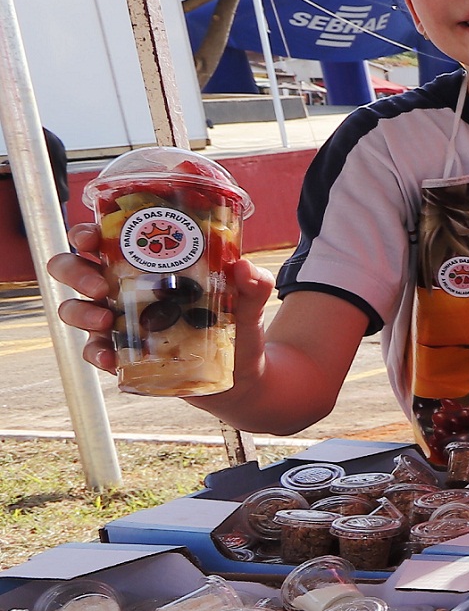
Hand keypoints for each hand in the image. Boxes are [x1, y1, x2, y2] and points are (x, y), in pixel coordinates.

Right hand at [47, 225, 273, 378]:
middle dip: (75, 271)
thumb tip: (245, 267)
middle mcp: (122, 289)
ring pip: (74, 309)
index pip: (101, 240)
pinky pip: (94, 351)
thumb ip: (253, 284)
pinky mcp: (123, 354)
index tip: (91, 239)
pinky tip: (110, 357)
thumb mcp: (248, 304)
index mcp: (144, 264)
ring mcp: (118, 322)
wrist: (243, 376)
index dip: (85, 234)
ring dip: (80, 313)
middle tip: (99, 285)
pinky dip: (96, 353)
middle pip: (73, 269)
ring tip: (106, 321)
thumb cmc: (237, 326)